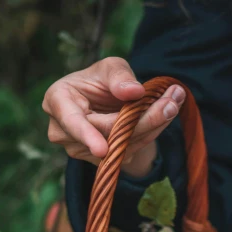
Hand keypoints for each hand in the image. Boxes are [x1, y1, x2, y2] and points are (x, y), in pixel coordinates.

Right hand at [42, 57, 185, 175]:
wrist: (103, 102)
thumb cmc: (99, 81)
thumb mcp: (109, 68)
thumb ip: (119, 76)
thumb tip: (134, 92)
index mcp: (58, 102)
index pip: (72, 122)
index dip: (87, 136)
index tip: (102, 150)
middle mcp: (64, 132)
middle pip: (107, 135)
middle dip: (143, 120)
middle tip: (171, 103)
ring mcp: (82, 151)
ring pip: (122, 146)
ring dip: (152, 127)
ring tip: (173, 102)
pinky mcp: (101, 163)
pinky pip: (129, 151)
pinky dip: (149, 134)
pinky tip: (163, 116)